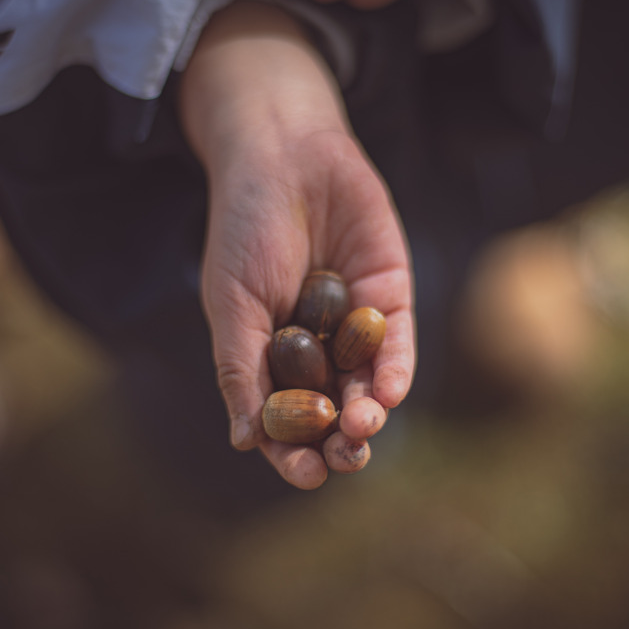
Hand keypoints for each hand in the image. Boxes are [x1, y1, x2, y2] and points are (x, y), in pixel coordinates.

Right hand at [201, 129, 412, 487]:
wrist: (283, 155)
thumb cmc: (243, 229)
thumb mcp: (230, 305)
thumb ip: (240, 371)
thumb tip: (244, 442)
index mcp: (271, 359)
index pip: (285, 422)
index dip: (293, 452)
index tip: (303, 473)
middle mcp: (317, 351)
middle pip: (333, 415)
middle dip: (338, 443)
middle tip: (341, 458)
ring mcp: (355, 327)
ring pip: (368, 388)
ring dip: (368, 416)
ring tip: (359, 428)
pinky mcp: (390, 298)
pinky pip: (398, 347)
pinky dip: (394, 373)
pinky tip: (387, 394)